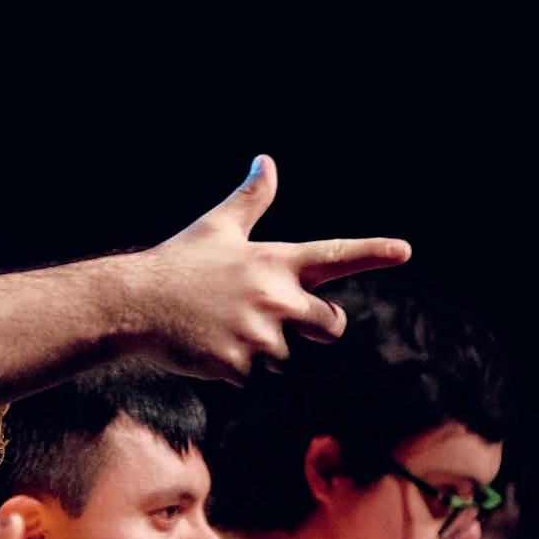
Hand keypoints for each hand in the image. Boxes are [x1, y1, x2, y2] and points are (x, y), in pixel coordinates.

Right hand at [135, 154, 411, 380]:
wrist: (134, 303)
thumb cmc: (178, 262)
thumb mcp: (217, 227)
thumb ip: (251, 199)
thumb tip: (266, 161)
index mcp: (275, 261)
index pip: (334, 255)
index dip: (372, 251)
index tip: (404, 250)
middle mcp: (276, 297)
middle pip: (331, 326)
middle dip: (318, 327)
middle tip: (280, 318)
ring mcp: (260, 333)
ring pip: (286, 357)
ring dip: (262, 349)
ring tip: (223, 327)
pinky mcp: (239, 364)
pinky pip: (254, 377)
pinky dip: (235, 369)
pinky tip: (208, 346)